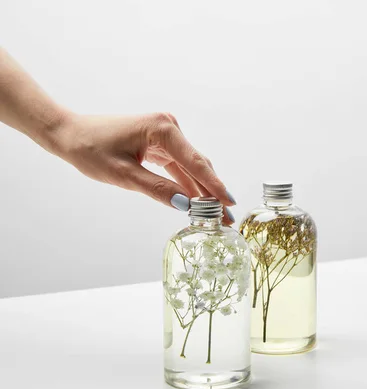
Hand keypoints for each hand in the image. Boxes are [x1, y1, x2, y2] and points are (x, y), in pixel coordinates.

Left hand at [52, 111, 235, 223]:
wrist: (70, 134)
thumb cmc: (90, 150)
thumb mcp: (123, 175)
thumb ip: (157, 189)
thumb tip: (186, 205)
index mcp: (161, 129)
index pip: (195, 162)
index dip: (214, 186)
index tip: (230, 204)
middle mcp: (168, 127)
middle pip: (198, 164)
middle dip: (212, 191)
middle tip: (227, 217)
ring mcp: (165, 134)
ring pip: (191, 166)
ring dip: (202, 189)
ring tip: (217, 213)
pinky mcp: (160, 142)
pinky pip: (179, 165)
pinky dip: (187, 183)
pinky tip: (198, 201)